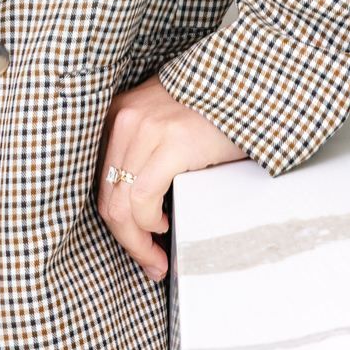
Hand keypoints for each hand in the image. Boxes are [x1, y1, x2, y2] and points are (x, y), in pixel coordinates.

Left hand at [93, 74, 250, 282]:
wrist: (246, 86)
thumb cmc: (209, 110)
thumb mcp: (163, 122)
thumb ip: (143, 152)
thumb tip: (136, 211)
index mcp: (119, 115)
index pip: (103, 182)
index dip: (116, 223)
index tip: (135, 246)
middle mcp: (126, 119)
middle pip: (108, 198)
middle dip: (127, 240)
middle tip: (150, 263)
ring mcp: (146, 129)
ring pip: (121, 205)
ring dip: (139, 242)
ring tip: (158, 255)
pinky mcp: (172, 142)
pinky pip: (143, 198)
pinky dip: (150, 224)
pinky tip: (166, 226)